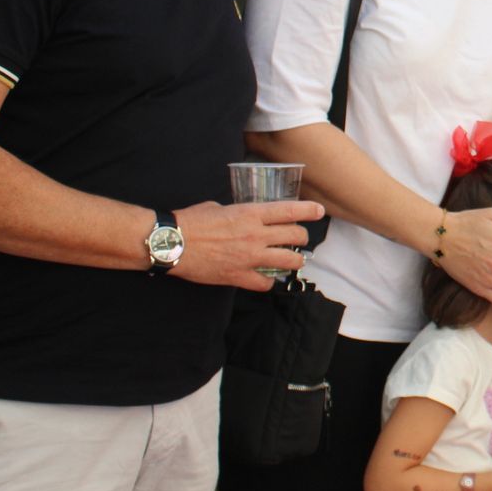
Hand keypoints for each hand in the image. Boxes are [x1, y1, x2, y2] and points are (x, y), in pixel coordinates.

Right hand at [171, 200, 323, 290]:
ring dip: (294, 261)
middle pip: (295, 237)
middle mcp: (255, 235)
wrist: (171, 243)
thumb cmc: (191, 221)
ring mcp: (249, 257)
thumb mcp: (220, 207)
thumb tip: (245, 216)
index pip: (290, 211)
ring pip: (289, 261)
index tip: (319, 211)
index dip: (309, 211)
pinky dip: (268, 281)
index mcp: (251, 213)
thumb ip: (239, 212)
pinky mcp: (238, 276)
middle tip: (299, 239)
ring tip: (292, 260)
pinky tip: (265, 278)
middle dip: (301, 238)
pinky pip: (265, 283)